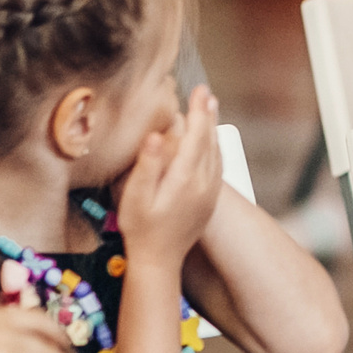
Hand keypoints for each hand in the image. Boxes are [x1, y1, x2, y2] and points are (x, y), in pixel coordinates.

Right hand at [116, 86, 222, 272]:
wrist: (159, 262)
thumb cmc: (140, 230)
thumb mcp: (135, 198)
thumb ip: (147, 165)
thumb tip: (156, 135)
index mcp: (185, 179)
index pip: (196, 136)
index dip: (198, 112)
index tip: (199, 90)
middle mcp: (203, 184)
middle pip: (209, 141)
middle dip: (207, 115)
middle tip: (206, 92)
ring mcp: (210, 193)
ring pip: (216, 153)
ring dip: (213, 130)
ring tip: (209, 109)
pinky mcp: (210, 200)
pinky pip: (217, 166)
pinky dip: (214, 148)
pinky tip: (210, 142)